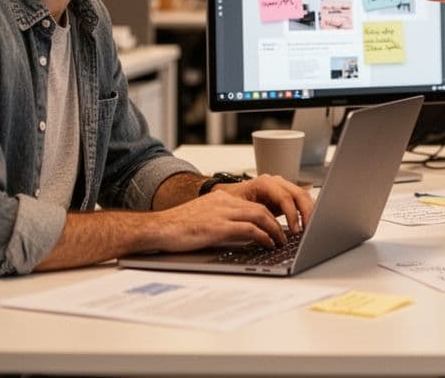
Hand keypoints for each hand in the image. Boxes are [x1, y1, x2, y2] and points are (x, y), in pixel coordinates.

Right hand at [152, 189, 294, 250]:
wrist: (158, 228)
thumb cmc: (177, 227)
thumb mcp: (205, 218)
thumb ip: (223, 221)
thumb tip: (242, 234)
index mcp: (222, 199)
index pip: (254, 204)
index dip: (271, 215)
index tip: (279, 225)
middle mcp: (224, 202)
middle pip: (262, 208)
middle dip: (278, 222)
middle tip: (286, 235)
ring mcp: (222, 213)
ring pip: (260, 215)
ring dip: (275, 230)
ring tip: (281, 242)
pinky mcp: (218, 227)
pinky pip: (249, 229)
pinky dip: (263, 236)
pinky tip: (268, 244)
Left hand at [216, 174, 313, 235]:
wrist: (228, 195)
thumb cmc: (232, 200)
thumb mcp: (239, 207)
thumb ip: (253, 216)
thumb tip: (264, 230)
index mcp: (264, 183)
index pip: (285, 197)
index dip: (292, 214)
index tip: (295, 230)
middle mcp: (276, 182)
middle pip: (299, 194)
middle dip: (306, 212)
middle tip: (308, 230)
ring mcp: (282, 187)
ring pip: (303, 196)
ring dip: (308, 212)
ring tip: (309, 229)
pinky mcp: (286, 195)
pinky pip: (301, 201)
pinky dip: (306, 211)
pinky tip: (306, 224)